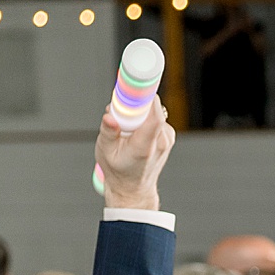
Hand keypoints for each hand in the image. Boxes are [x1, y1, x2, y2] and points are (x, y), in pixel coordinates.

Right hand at [96, 97, 174, 211]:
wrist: (134, 188)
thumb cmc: (119, 171)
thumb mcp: (105, 152)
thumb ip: (108, 132)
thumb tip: (109, 116)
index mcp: (145, 146)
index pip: (154, 116)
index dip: (146, 98)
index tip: (136, 86)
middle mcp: (161, 141)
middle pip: (152, 109)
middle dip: (134, 103)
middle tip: (119, 112)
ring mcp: (167, 138)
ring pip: (153, 111)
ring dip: (137, 112)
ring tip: (125, 128)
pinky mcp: (168, 135)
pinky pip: (155, 116)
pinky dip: (143, 117)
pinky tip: (133, 130)